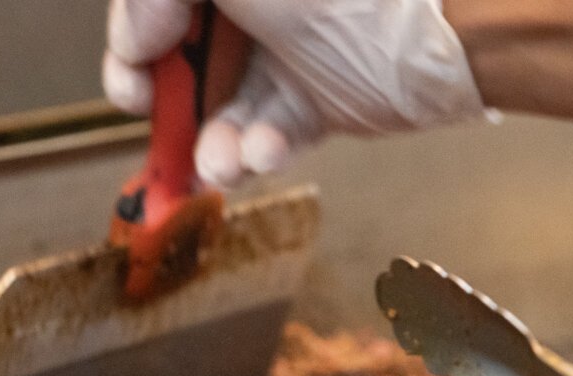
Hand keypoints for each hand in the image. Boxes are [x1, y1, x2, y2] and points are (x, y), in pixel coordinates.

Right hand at [103, 0, 485, 186]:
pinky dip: (260, 149)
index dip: (134, 42)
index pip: (159, 5)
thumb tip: (137, 38)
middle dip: (171, 104)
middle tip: (162, 128)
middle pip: (185, 58)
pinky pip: (273, 131)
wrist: (438, 36)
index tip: (135, 76)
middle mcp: (259, 3)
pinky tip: (264, 152)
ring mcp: (290, 51)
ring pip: (226, 106)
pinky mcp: (320, 100)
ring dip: (213, 143)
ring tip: (219, 163)